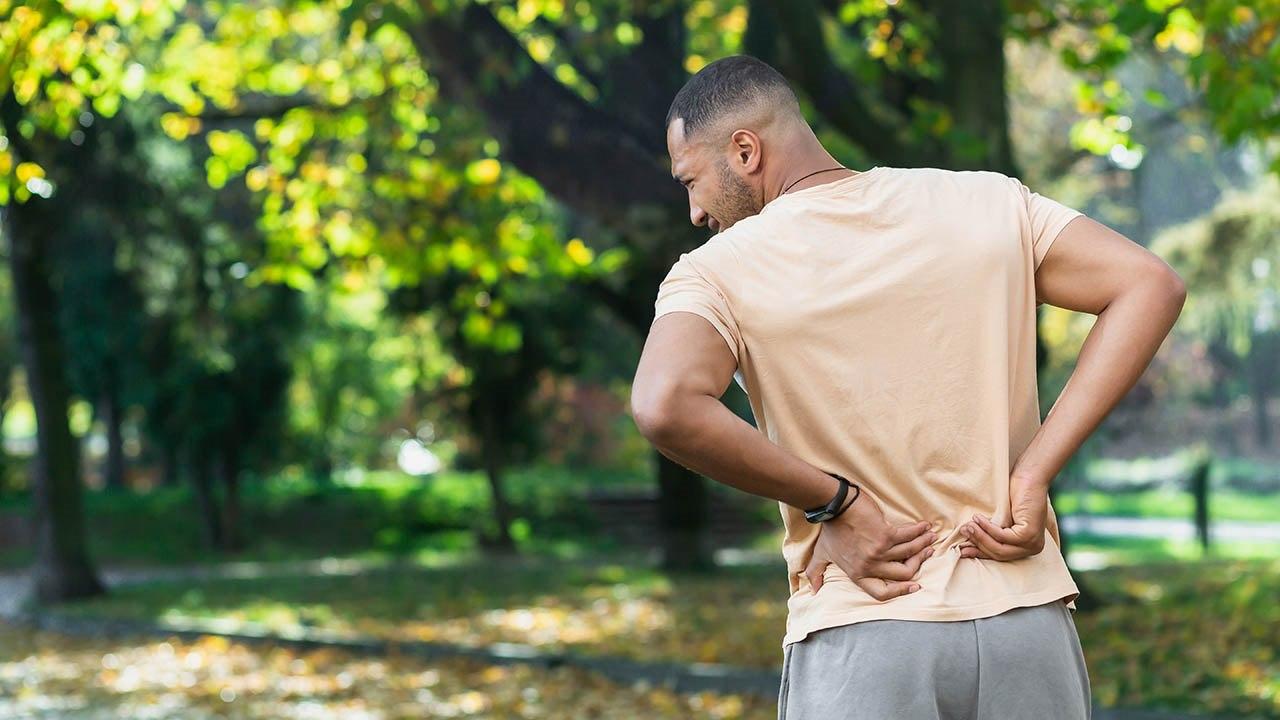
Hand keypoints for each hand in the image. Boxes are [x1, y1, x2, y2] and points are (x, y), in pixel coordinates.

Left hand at [803, 487, 935, 600]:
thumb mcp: (822, 553)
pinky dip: (919, 531)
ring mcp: (879, 552)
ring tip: (930, 537)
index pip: (882, 593)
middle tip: (926, 552)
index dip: (901, 591)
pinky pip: (908, 536)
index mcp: (858, 574)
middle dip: (918, 563)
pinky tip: (925, 527)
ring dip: (923, 544)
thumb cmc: (830, 529)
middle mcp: (870, 566)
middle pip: (903, 573)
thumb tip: (813, 590)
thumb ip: (817, 572)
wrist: (834, 506)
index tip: (915, 586)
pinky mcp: (885, 536)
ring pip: (910, 553)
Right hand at [958, 473, 1048, 559]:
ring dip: (980, 537)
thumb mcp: (1002, 519)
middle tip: (963, 531)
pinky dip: (987, 528)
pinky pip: (1001, 536)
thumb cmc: (1015, 495)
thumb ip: (992, 532)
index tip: (963, 550)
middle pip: (999, 554)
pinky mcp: (1028, 534)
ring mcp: (1032, 543)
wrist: (1029, 477)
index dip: (980, 552)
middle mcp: (1032, 548)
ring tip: (968, 525)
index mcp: (1027, 547)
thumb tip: (968, 543)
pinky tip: (978, 518)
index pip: (1000, 555)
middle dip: (978, 543)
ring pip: (999, 549)